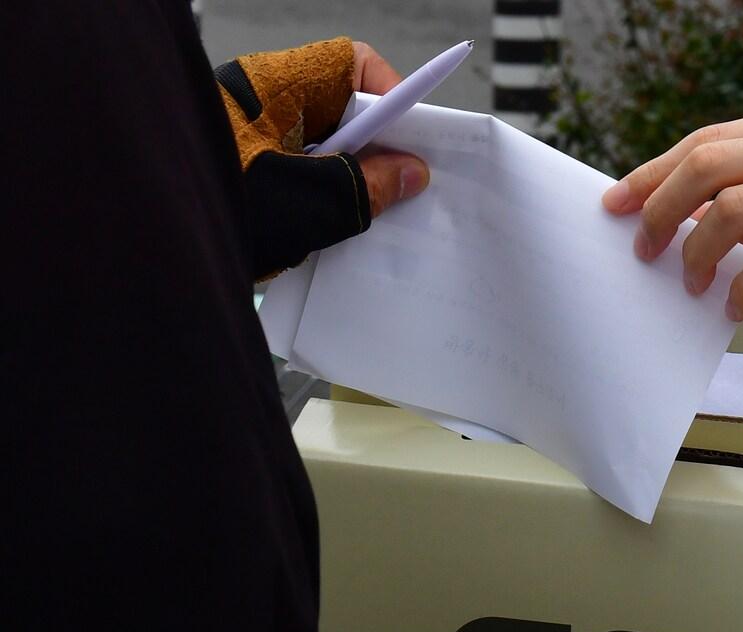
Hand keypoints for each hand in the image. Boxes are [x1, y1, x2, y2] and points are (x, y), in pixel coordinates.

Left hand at [215, 37, 430, 277]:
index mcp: (270, 89)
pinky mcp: (239, 182)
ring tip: (369, 226)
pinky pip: (297, 182)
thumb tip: (412, 173)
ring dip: (348, 187)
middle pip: (340, 113)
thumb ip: (362, 187)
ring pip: (321, 153)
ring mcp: (245, 146)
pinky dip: (319, 207)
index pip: (349, 65)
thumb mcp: (299, 203)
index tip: (416, 141)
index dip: (391, 94)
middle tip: (403, 192)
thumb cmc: (202, 215)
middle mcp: (258, 108)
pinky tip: (329, 242)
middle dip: (376, 152)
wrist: (131, 259)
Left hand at [602, 104, 742, 325]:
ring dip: (695, 253)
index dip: (655, 171)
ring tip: (691, 284)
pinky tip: (736, 308)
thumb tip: (714, 220)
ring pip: (732, 209)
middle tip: (643, 249)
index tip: (620, 202)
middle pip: (708, 163)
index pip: (713, 139)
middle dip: (659, 209)